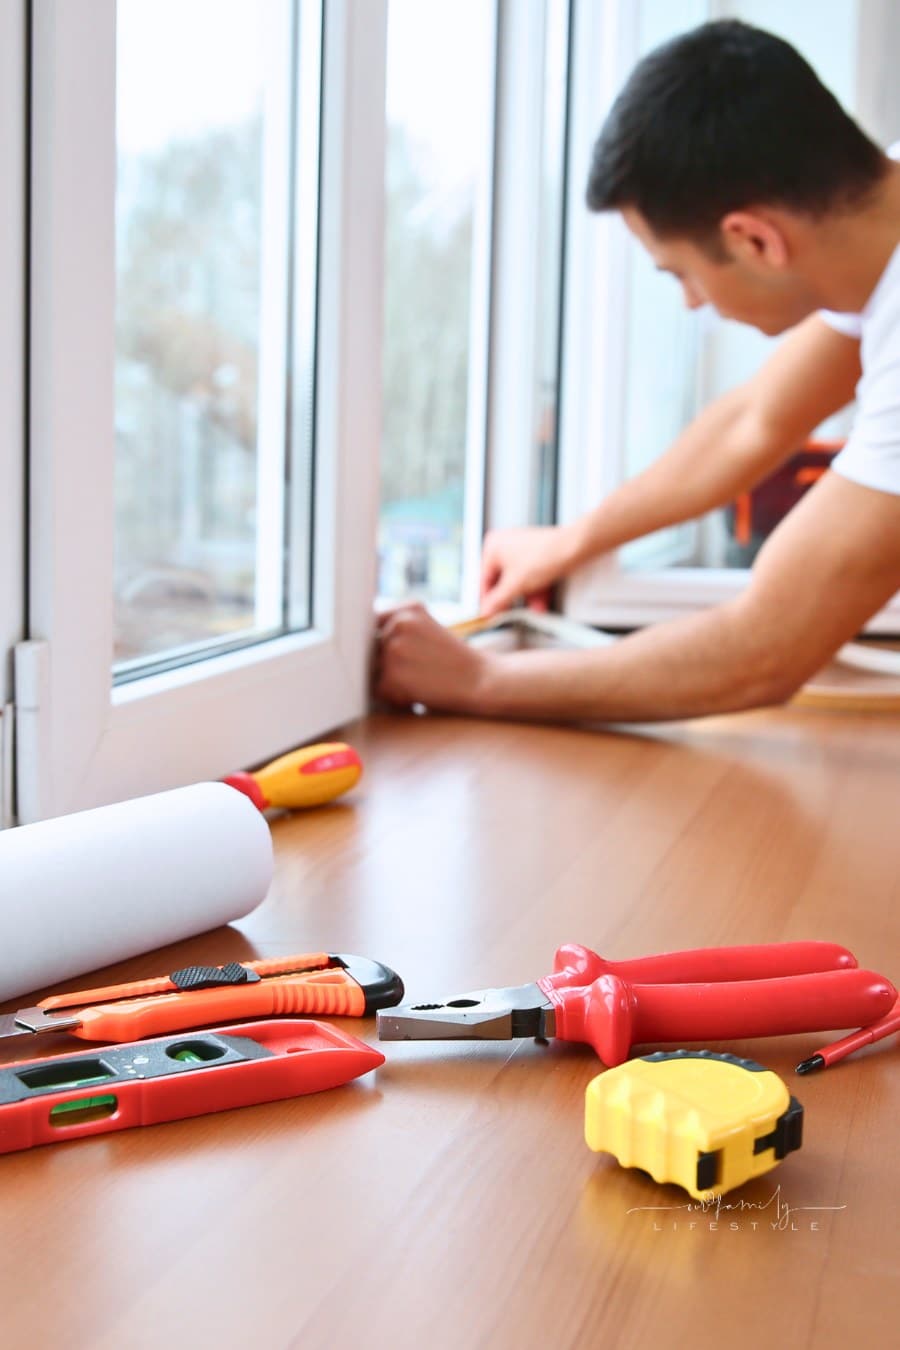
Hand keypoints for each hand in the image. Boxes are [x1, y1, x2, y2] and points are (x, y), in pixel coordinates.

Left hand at [374, 605, 493, 713]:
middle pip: (371, 648)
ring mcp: (394, 648)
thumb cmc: (456, 662)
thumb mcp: (429, 631)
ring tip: (421, 683)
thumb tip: (358, 643)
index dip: (382, 643)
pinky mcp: (392, 674)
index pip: (374, 623)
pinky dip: (395, 698)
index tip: (398, 657)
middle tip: (418, 673)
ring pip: (373, 670)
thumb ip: (398, 629)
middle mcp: (399, 623)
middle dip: (384, 663)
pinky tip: (419, 694)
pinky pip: (379, 690)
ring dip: (390, 682)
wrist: (484, 681)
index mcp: (409, 608)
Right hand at [479, 525, 576, 617]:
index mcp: (493, 547)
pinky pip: (530, 575)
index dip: (488, 600)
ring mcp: (521, 548)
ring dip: (527, 597)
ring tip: (535, 607)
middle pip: (503, 581)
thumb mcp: (515, 585)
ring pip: (519, 580)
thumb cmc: (545, 555)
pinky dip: (535, 588)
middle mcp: (504, 544)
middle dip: (514, 599)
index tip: (491, 614)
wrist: (574, 547)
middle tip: (513, 613)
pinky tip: (542, 600)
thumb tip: (486, 611)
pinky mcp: (536, 553)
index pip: (484, 580)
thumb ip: (498, 601)